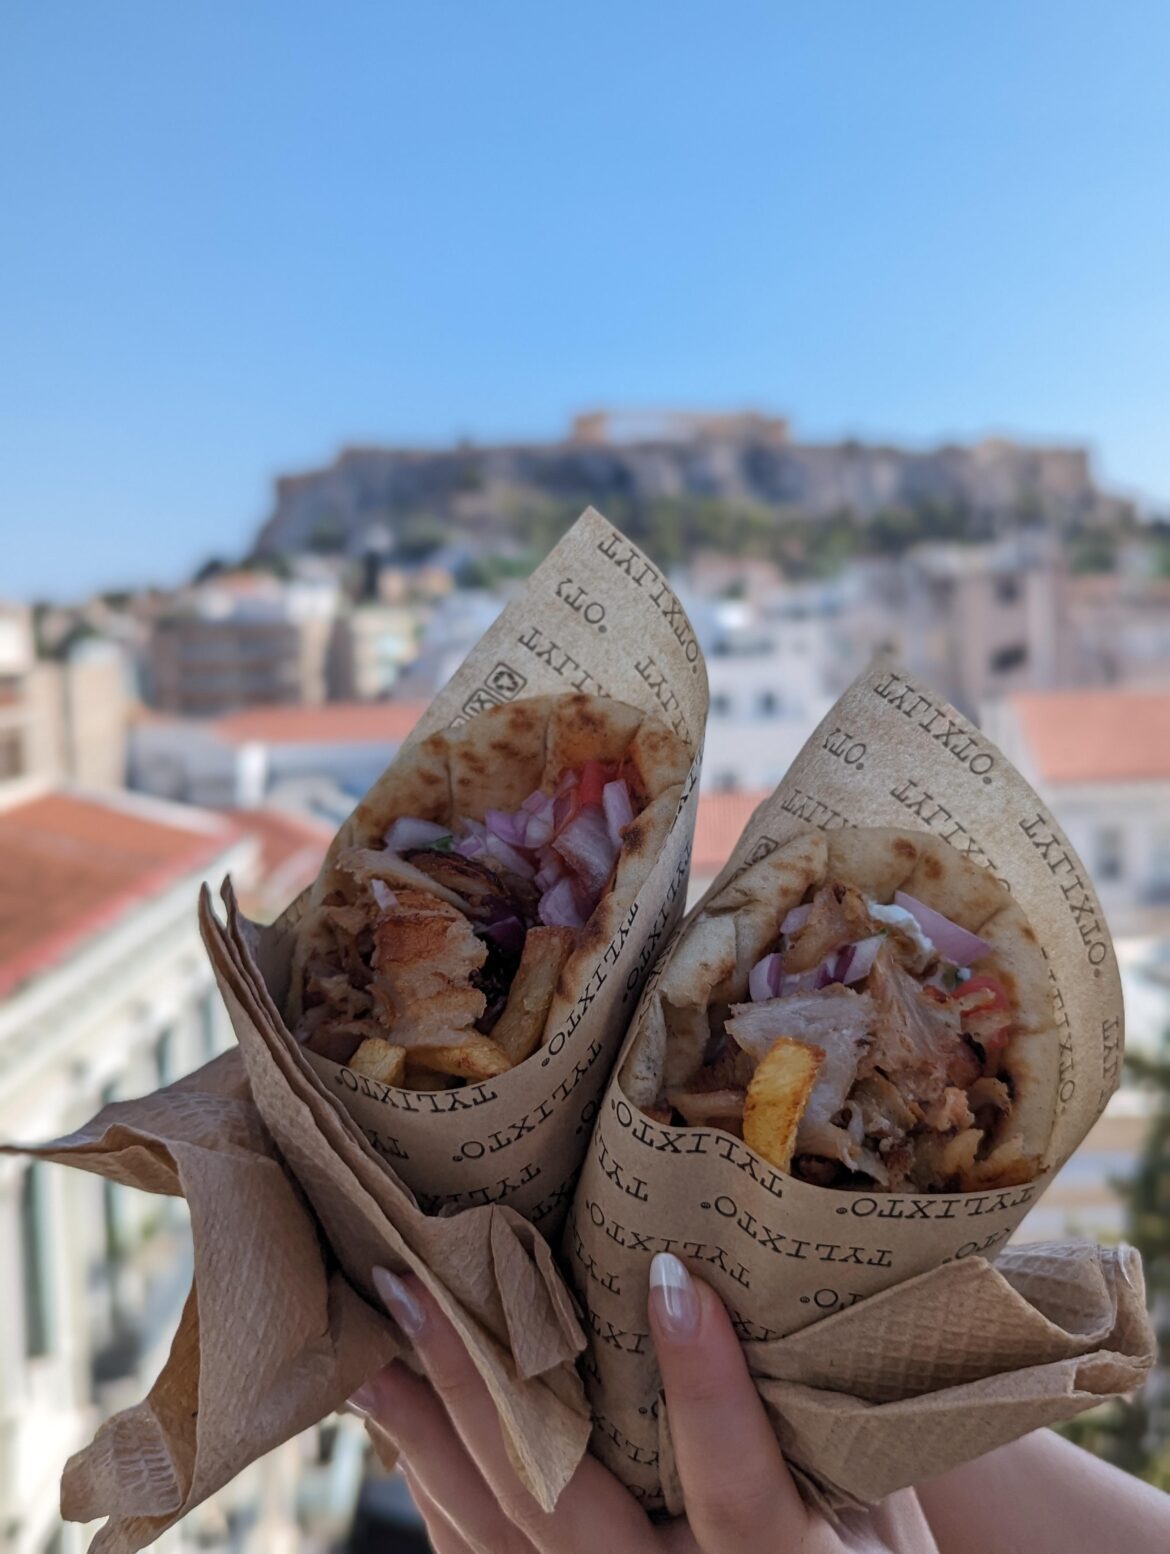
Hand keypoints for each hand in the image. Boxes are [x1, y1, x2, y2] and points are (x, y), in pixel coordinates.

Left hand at [349, 1253, 895, 1552]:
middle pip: (560, 1509)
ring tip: (372, 1341)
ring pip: (495, 1537)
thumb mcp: (885, 1512)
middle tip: (415, 1285)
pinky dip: (433, 1486)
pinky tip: (398, 1420)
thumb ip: (822, 1414)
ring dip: (424, 1435)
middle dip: (479, 1391)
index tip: (671, 1273)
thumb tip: (768, 1264)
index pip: (739, 1485)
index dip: (706, 1385)